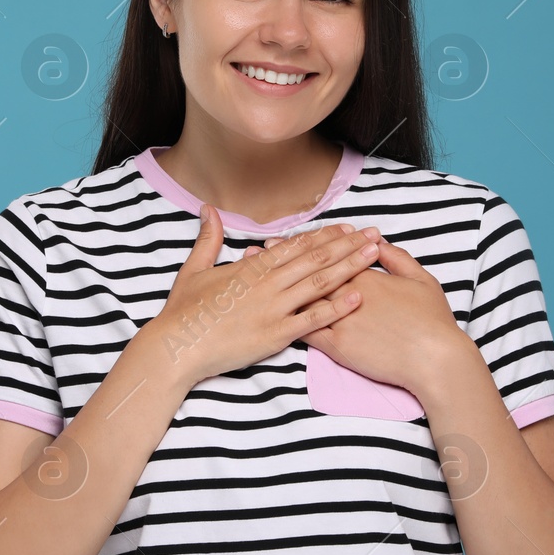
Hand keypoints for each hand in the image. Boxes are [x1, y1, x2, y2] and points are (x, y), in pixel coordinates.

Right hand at [144, 205, 383, 385]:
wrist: (177, 346)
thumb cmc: (184, 311)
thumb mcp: (194, 269)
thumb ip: (209, 239)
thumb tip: (209, 209)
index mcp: (252, 267)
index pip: (296, 246)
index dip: (324, 236)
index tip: (347, 228)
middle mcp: (268, 283)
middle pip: (316, 259)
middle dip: (348, 245)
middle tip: (376, 234)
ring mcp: (274, 308)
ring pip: (320, 283)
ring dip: (350, 267)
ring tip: (374, 255)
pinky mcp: (276, 334)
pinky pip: (313, 319)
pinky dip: (337, 307)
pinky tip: (359, 297)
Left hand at [243, 230, 465, 395]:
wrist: (434, 359)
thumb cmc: (432, 320)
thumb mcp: (421, 280)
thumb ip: (398, 259)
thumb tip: (380, 243)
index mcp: (367, 276)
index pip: (331, 256)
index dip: (307, 247)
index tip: (289, 238)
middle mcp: (348, 294)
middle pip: (309, 273)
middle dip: (282, 260)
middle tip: (259, 248)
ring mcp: (341, 320)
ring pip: (302, 299)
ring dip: (276, 286)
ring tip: (255, 274)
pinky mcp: (338, 346)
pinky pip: (306, 331)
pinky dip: (285, 319)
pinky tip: (267, 313)